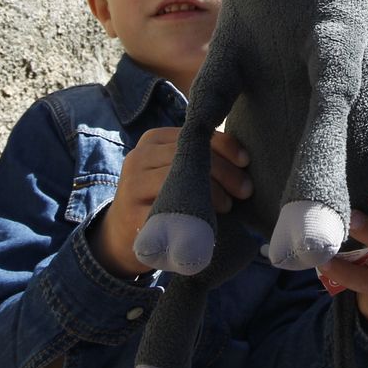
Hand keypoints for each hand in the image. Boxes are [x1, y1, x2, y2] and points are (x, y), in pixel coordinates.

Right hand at [91, 127, 250, 276]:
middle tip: (246, 190)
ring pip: (179, 179)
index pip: (193, 133)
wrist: (121, 233)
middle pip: (188, 155)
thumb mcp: (174, 169)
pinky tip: (209, 223)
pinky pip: (169, 212)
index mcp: (153, 139)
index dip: (224, 145)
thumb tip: (244, 158)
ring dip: (212, 193)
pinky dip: (194, 216)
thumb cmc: (161, 195)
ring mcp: (132, 186)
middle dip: (224, 171)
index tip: (246, 161)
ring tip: (228, 205)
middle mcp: (139, 156)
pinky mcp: (132, 215)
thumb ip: (199, 157)